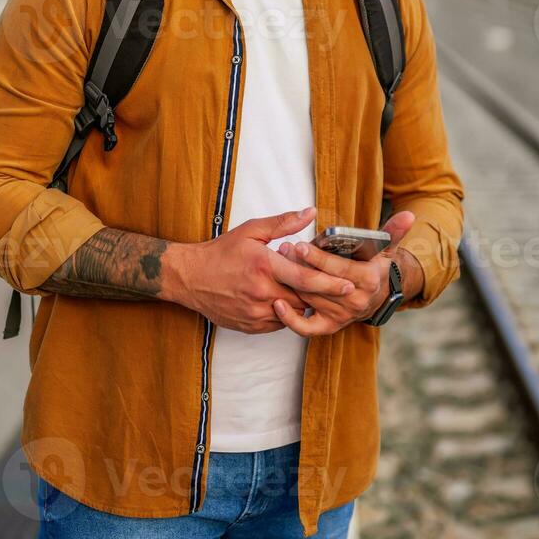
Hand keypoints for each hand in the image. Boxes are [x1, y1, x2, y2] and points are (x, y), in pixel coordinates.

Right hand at [165, 207, 356, 333]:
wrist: (190, 277)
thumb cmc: (222, 252)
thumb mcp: (252, 230)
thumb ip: (284, 223)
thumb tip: (311, 212)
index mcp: (264, 266)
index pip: (305, 278)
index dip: (330, 282)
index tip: (348, 285)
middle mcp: (261, 292)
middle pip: (303, 299)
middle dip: (318, 295)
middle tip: (333, 289)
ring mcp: (254, 312)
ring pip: (292, 313)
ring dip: (301, 304)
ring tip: (304, 292)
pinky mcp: (250, 326)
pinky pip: (278, 324)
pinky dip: (285, 313)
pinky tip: (283, 300)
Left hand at [271, 210, 416, 335]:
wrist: (380, 296)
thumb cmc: (377, 266)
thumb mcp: (387, 248)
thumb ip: (394, 231)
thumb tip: (409, 214)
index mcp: (368, 280)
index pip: (338, 269)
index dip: (318, 258)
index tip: (300, 244)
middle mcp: (355, 301)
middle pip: (321, 284)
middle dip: (299, 266)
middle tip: (282, 249)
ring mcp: (342, 315)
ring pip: (311, 299)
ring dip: (291, 283)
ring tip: (276, 264)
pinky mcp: (330, 326)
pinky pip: (307, 328)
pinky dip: (291, 320)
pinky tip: (277, 304)